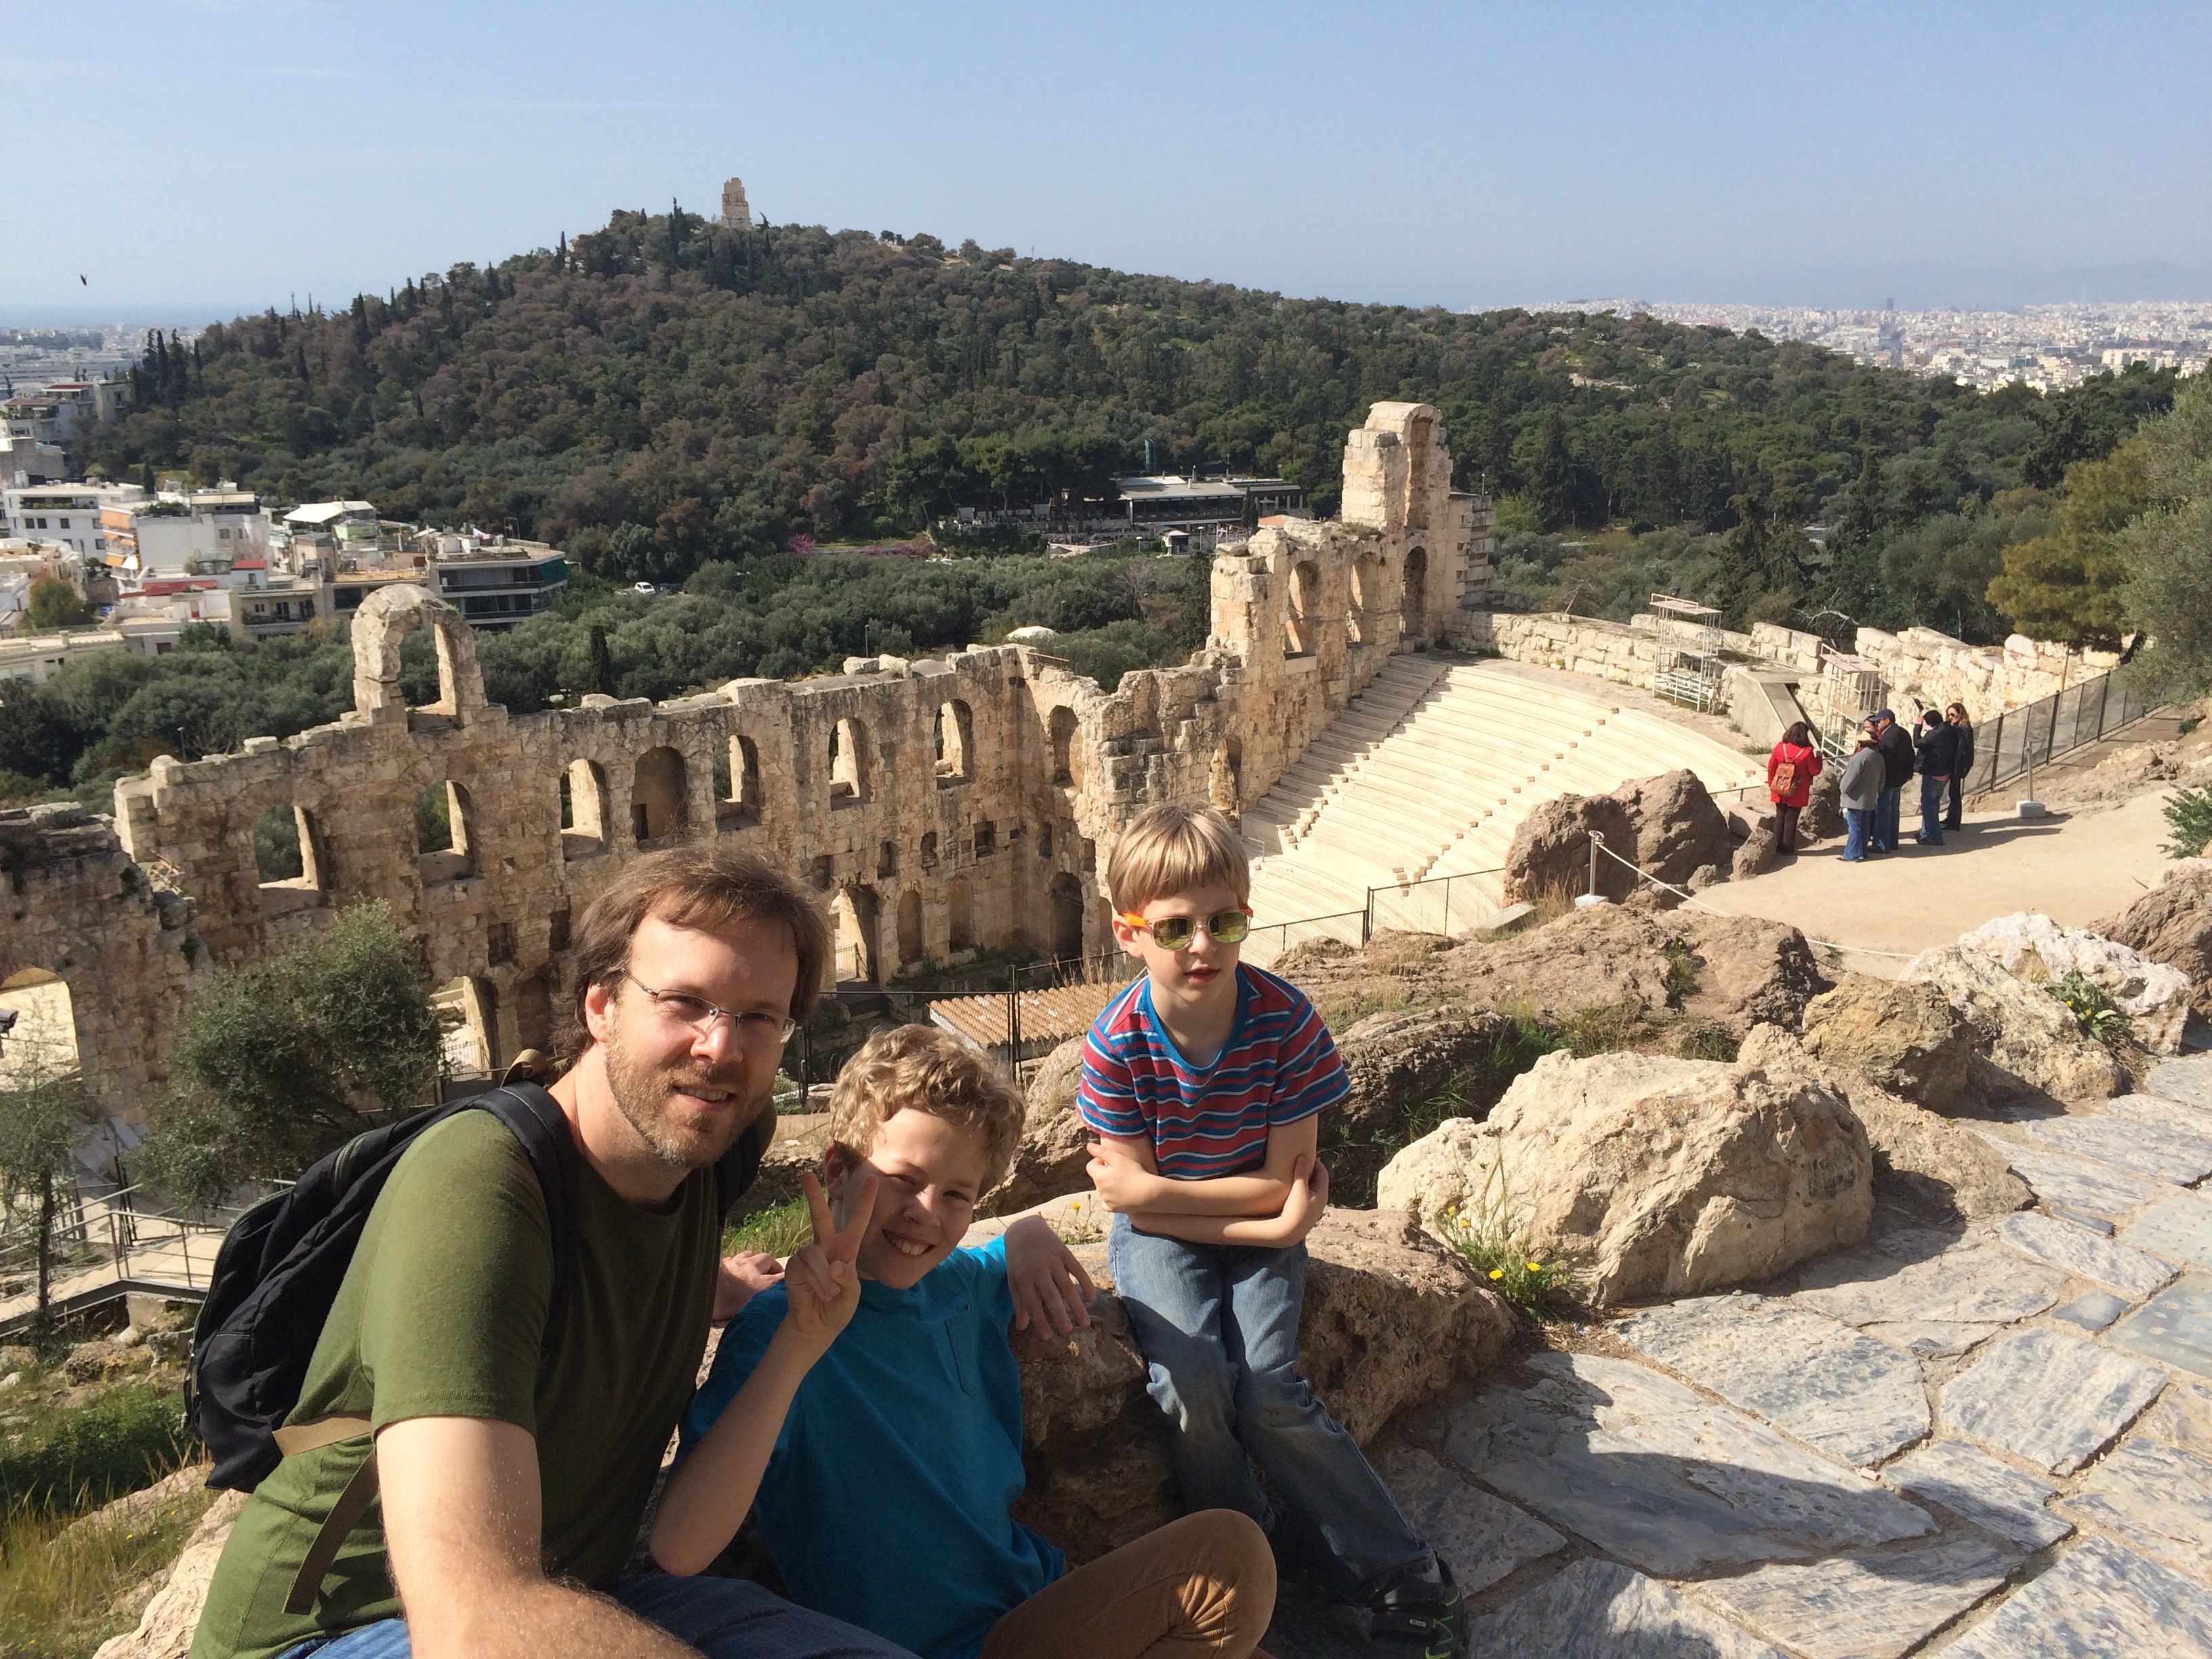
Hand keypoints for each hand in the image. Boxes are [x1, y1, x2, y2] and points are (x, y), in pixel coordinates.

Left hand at [712, 1251, 784, 1321]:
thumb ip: (762, 1305)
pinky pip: (734, 1258)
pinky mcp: (723, 1261)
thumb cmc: (726, 1304)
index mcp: (760, 1282)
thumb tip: (772, 1309)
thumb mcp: (750, 1309)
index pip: (780, 1276)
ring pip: (750, 1255)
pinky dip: (737, 1261)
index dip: (786, 1278)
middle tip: (772, 1274)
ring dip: (754, 1260)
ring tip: (753, 1268)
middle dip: (772, 1265)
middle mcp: (751, 1268)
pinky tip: (734, 1267)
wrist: (703, 1289)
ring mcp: (736, 1262)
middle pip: (767, 1260)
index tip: (789, 1282)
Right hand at [781, 1170, 873, 1351]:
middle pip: (820, 1216)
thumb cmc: (838, 1306)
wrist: (818, 1325)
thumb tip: (834, 1265)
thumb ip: (846, 1278)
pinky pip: (806, 1266)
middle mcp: (826, 1246)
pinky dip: (817, 1281)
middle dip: (812, 1195)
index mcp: (846, 1249)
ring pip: (815, 1252)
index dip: (865, 1202)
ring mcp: (809, 1255)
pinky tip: (822, 1293)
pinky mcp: (795, 1266)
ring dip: (825, 1276)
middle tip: (805, 1174)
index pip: (858, 1222)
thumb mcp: (851, 1293)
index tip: (872, 1180)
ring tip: (831, 1294)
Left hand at [1002, 1214, 1095, 1334]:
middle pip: (1050, 1295)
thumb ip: (1019, 1303)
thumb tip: (1022, 1328)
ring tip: (1085, 1324)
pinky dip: (1085, 1283)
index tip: (1047, 1337)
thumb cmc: (1017, 1259)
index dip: (1039, 1320)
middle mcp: (1038, 1270)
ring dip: (1076, 1305)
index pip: (1032, 1303)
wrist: (1024, 1229)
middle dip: (1059, 1313)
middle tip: (1067, 1331)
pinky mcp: (1064, 1252)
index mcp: (1023, 1278)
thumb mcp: (1014, 1280)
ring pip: (1066, 1285)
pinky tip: (1091, 1298)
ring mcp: (1052, 1260)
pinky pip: (1077, 1269)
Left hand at [1085, 1145, 1156, 1212]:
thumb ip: (1101, 1151)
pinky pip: (1106, 1203)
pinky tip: (1120, 1195)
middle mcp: (1099, 1190)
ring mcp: (1106, 1200)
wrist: (1148, 1193)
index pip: (1091, 1165)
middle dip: (1105, 1173)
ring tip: (1123, 1182)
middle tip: (1120, 1171)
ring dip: (1108, 1185)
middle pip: (1097, 1177)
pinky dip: (1110, 1198)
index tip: (1112, 1162)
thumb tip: (1089, 1146)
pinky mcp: (1113, 1209)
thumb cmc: (1134, 1173)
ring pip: (1102, 1190)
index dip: (1100, 1161)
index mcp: (1099, 1177)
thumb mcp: (1118, 1158)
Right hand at [1274, 1154, 1328, 1246]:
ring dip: (1304, 1180)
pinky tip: (1290, 1188)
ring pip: (1311, 1188)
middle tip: (1300, 1161)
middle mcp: (1320, 1201)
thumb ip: (1301, 1172)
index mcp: (1322, 1193)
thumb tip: (1303, 1156)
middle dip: (1310, 1170)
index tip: (1306, 1155)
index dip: (1315, 1162)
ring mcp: (1313, 1208)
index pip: (1323, 1172)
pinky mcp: (1305, 1213)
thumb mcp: (1299, 1188)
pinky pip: (1305, 1195)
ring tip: (1294, 1172)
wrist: (1289, 1232)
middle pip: (1318, 1180)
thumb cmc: (1296, 1209)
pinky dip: (1300, 1188)